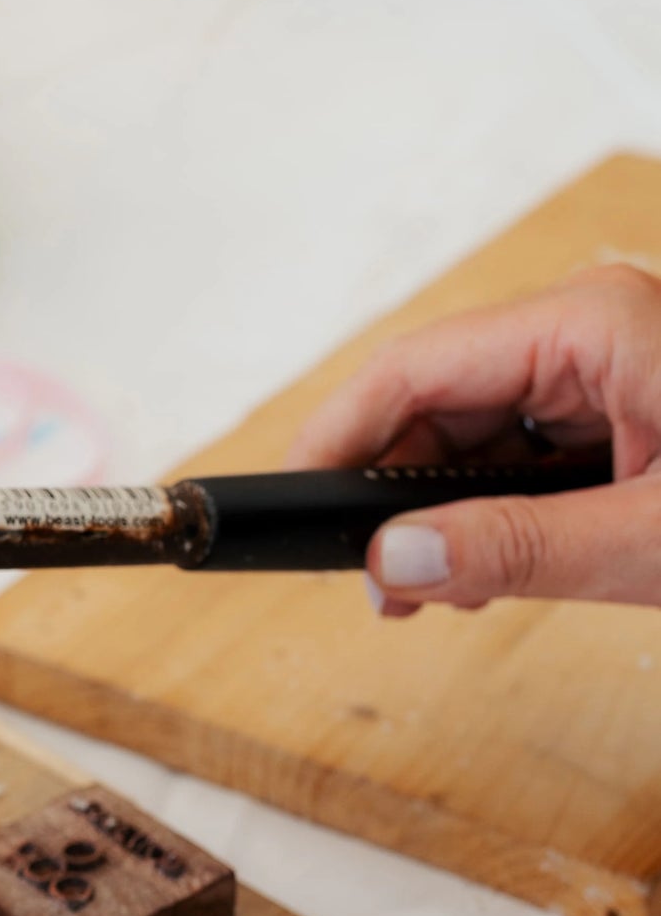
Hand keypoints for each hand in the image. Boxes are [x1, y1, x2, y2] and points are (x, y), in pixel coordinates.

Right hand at [290, 265, 660, 613]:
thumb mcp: (652, 539)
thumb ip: (523, 547)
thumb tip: (394, 557)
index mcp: (592, 324)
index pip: (415, 368)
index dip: (338, 439)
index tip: (291, 508)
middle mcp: (585, 329)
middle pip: (436, 405)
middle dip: (395, 498)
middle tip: (382, 586)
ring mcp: (600, 366)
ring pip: (473, 436)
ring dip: (445, 516)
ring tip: (441, 591)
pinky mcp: (614, 407)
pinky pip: (522, 453)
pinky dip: (496, 514)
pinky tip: (493, 567)